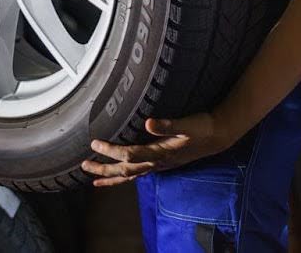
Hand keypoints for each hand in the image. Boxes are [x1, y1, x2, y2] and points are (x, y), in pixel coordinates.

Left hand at [79, 113, 237, 186]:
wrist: (216, 137)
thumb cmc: (201, 128)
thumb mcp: (186, 124)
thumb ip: (167, 125)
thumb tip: (148, 122)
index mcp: (160, 152)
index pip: (130, 155)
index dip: (111, 150)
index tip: (96, 143)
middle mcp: (157, 162)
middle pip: (125, 170)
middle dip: (103, 169)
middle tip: (84, 165)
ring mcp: (158, 166)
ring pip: (130, 176)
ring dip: (110, 177)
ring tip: (92, 179)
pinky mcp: (160, 164)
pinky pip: (137, 175)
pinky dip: (124, 178)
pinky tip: (115, 178)